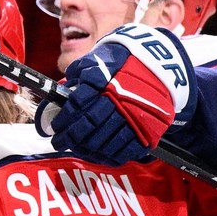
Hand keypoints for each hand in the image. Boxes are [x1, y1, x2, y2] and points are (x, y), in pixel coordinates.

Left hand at [36, 24, 196, 164]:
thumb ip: (79, 74)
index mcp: (105, 80)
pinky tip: (98, 155)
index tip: (55, 127)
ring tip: (76, 149)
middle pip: (90, 125)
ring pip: (106, 140)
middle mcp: (120, 99)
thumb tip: (62, 91)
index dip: (63, 119)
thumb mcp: (99, 59)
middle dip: (70, 136)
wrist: (161, 63)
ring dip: (87, 148)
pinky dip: (110, 156)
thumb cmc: (123, 62)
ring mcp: (136, 115)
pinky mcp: (150, 128)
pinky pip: (127, 149)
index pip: (77, 105)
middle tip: (59, 142)